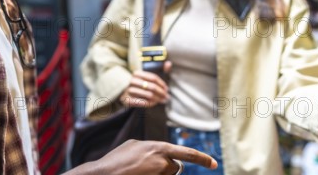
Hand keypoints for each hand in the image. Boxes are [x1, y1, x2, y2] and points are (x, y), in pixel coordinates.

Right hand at [86, 139, 216, 174]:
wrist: (104, 173)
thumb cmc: (117, 160)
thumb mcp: (134, 146)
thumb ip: (150, 148)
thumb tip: (158, 153)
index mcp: (158, 147)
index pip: (186, 153)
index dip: (202, 158)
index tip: (214, 163)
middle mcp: (161, 160)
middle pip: (174, 168)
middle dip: (165, 170)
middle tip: (147, 168)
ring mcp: (157, 173)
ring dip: (157, 174)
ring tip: (139, 171)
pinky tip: (138, 173)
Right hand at [120, 62, 170, 107]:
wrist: (126, 95)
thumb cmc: (141, 85)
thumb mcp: (149, 77)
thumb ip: (161, 70)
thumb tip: (169, 63)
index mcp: (137, 73)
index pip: (154, 78)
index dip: (162, 84)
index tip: (167, 89)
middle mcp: (132, 81)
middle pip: (152, 87)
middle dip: (162, 93)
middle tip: (167, 97)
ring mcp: (129, 90)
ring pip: (149, 95)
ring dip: (158, 99)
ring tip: (162, 101)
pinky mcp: (128, 100)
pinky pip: (143, 102)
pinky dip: (151, 103)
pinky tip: (154, 103)